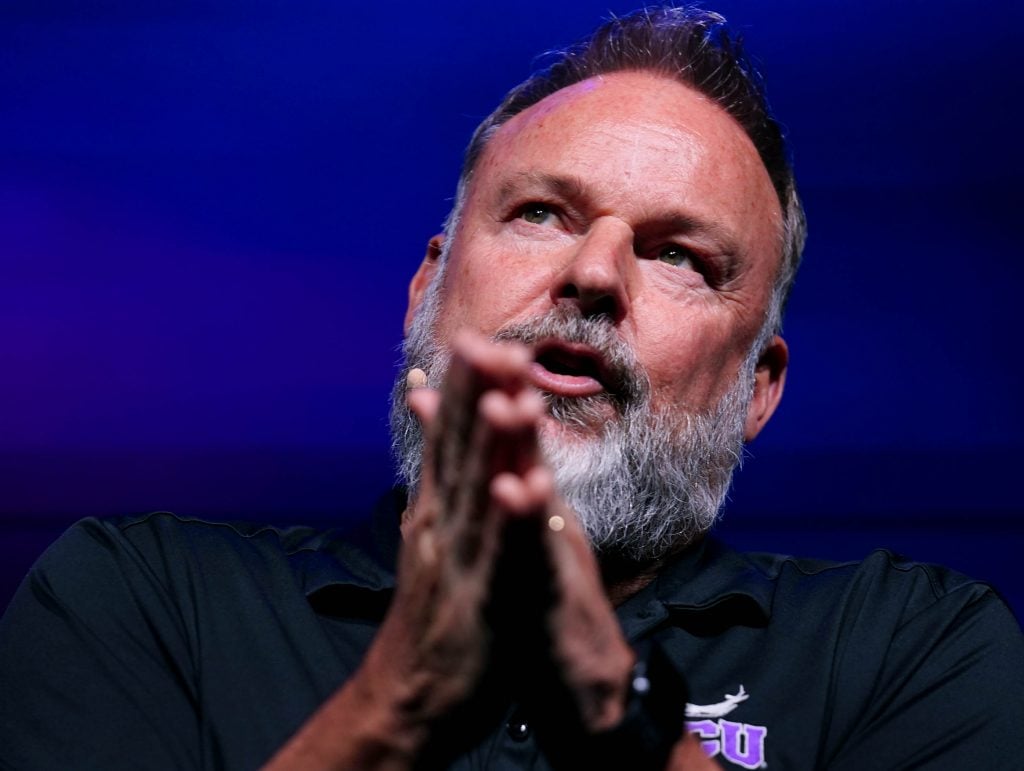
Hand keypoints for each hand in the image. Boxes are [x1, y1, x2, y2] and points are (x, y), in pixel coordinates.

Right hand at [265, 331, 635, 768]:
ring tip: (504, 395)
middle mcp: (441, 525)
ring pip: (478, 494)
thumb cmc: (431, 612)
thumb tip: (423, 424)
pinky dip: (508, 520)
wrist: (408, 697)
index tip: (475, 337)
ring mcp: (457, 560)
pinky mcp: (480, 601)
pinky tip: (519, 487)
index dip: (462, 388)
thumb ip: (434, 477)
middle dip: (473, 396)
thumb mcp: (429, 538)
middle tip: (486, 341)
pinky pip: (499, 556)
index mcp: (436, 509)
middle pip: (458, 452)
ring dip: (490, 444)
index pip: (447, 436)